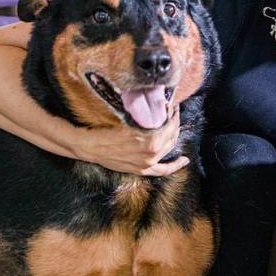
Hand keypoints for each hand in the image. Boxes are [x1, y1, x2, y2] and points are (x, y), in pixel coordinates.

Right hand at [73, 107, 188, 176]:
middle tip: (172, 111)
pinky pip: (163, 170)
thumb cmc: (107, 130)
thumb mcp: (129, 119)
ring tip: (175, 125)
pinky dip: (175, 166)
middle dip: (175, 121)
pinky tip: (184, 160)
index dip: (173, 113)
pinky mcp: (142, 169)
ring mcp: (148, 163)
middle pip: (172, 135)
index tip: (171, 105)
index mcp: (150, 140)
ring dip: (174, 135)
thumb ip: (147, 117)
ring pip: (170, 148)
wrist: (91, 147)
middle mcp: (152, 153)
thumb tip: (160, 107)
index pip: (170, 125)